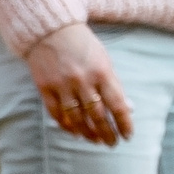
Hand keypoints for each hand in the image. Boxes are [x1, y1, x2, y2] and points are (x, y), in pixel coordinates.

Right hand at [22, 23, 133, 146]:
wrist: (50, 30)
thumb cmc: (82, 45)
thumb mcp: (104, 60)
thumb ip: (113, 84)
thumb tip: (126, 108)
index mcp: (101, 73)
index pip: (117, 105)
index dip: (124, 124)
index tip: (127, 135)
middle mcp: (82, 81)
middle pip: (98, 116)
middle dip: (107, 133)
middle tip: (112, 143)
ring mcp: (62, 86)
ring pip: (77, 118)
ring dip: (88, 133)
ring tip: (95, 140)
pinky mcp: (45, 88)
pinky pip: (57, 113)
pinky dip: (67, 126)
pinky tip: (75, 132)